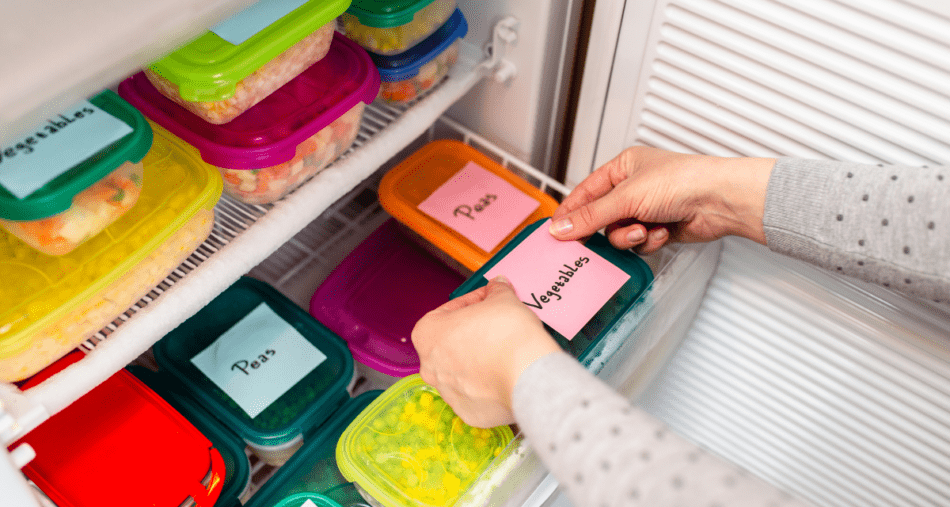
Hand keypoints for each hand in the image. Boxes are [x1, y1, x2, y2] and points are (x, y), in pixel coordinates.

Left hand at [411, 276, 561, 427]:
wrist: (529, 376)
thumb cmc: (508, 337)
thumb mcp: (503, 299)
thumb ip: (496, 291)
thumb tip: (498, 288)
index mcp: (428, 334)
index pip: (447, 311)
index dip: (471, 303)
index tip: (486, 301)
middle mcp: (431, 366)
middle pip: (451, 343)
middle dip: (472, 333)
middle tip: (496, 325)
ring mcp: (448, 392)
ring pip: (462, 371)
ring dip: (479, 360)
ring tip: (503, 350)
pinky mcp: (468, 412)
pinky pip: (476, 394)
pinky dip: (488, 384)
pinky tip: (505, 373)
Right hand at [550, 146, 775, 253]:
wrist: (719, 200)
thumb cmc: (683, 181)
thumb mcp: (626, 197)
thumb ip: (591, 216)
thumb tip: (562, 227)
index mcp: (622, 168)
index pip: (585, 192)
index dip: (571, 213)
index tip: (557, 232)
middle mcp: (633, 189)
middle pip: (602, 219)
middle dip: (608, 229)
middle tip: (597, 241)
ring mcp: (647, 210)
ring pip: (620, 235)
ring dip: (631, 237)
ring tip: (644, 230)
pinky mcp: (660, 228)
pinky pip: (639, 244)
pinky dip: (649, 242)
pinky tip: (662, 232)